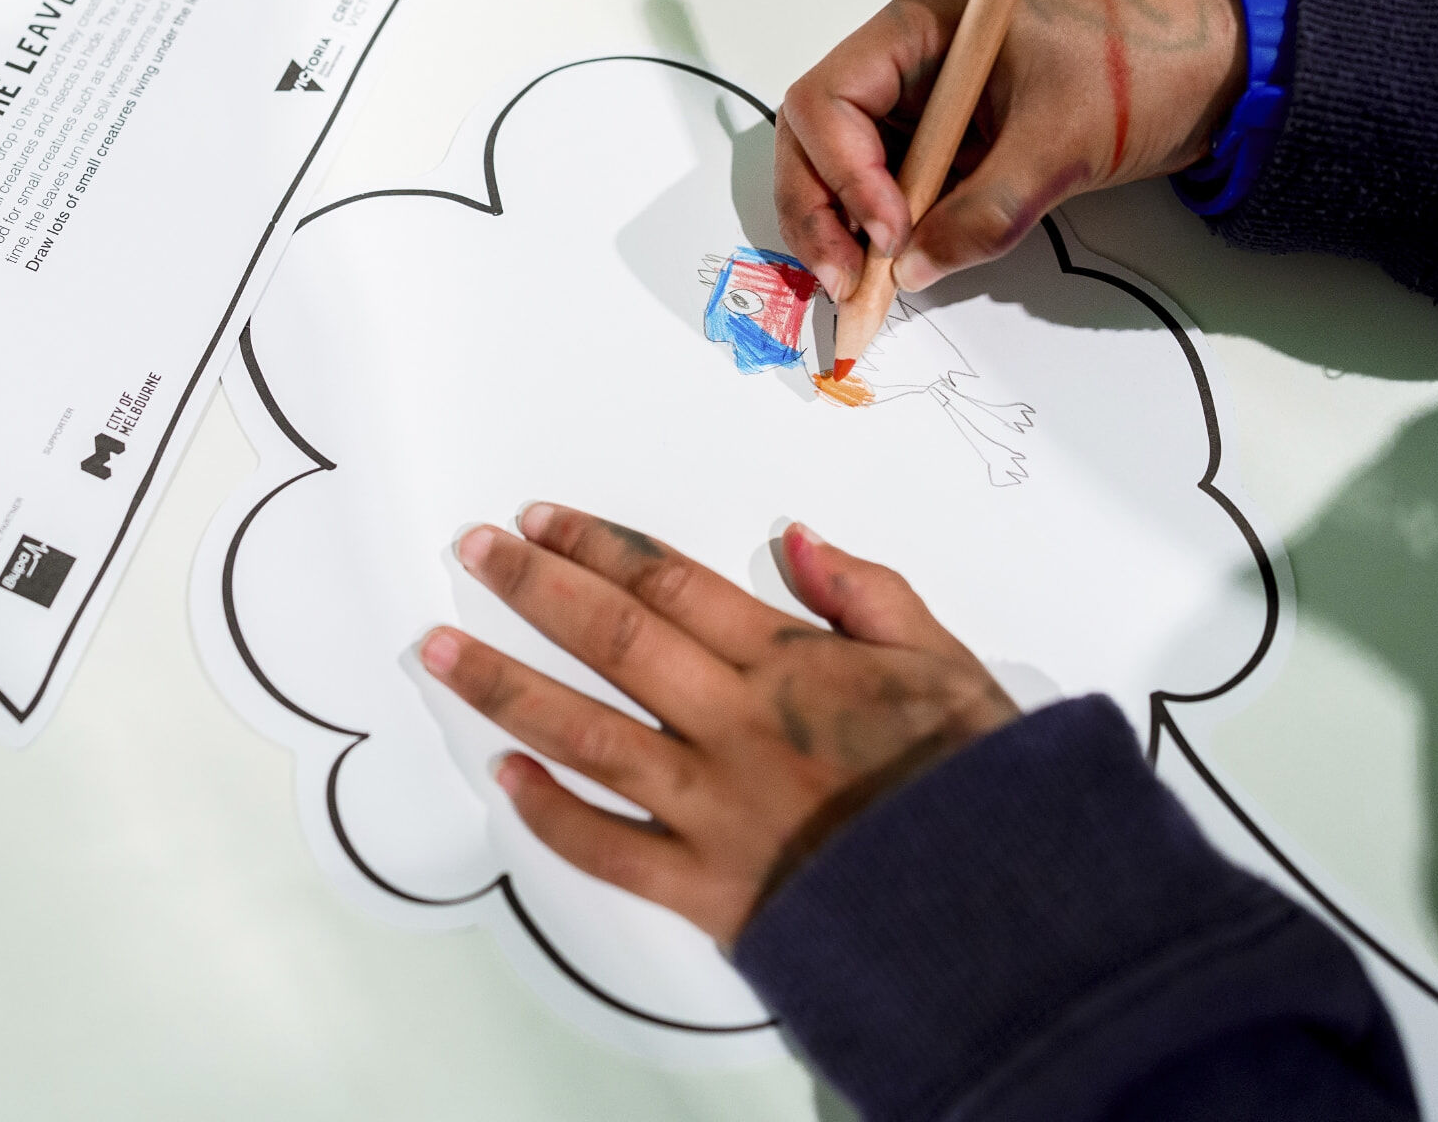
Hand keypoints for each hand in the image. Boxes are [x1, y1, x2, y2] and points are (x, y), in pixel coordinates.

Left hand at [417, 504, 1017, 949]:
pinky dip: (550, 813)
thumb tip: (799, 537)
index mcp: (792, 665)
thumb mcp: (948, 664)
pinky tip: (503, 776)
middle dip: (534, 588)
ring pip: (586, 733)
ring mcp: (711, 807)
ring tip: (440, 649)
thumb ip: (870, 594)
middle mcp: (735, 725)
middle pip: (614, 640)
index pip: (672, 585)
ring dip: (505, 687)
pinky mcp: (704, 886)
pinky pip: (609, 847)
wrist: (997, 916)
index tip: (542, 520)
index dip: (599, 546)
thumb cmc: (980, 790)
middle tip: (473, 549)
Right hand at [775, 0, 1245, 299]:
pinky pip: (895, 193)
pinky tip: (897, 271)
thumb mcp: (1063, 142)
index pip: (830, 100)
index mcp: (921, 29)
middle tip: (846, 281)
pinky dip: (886, 236)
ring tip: (867, 286)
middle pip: (817, 139)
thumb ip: (985, 210)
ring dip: (845, 230)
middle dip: (820, 210)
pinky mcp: (952, 147)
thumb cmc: (1143, 66)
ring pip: (845, 172)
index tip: (889, 231)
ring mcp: (926, 108)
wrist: (1217, 69)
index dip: (842, 171)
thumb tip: (913, 270)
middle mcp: (908, 64)